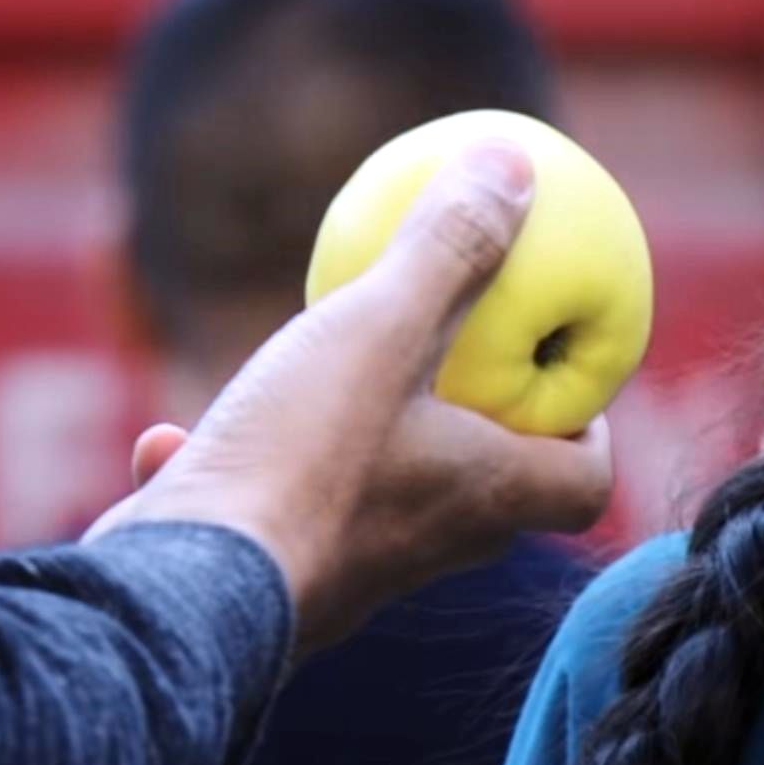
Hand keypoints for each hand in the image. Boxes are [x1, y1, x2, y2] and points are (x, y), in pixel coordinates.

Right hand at [86, 143, 614, 650]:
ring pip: (367, 499)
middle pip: (485, 492)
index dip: (589, 428)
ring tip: (313, 377)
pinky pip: (260, 520)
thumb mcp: (381, 328)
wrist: (179, 597)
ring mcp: (341, 574)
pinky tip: (175, 439)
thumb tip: (517, 167)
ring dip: (351, 443)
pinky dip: (236, 477)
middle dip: (476, 423)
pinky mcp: (261, 587)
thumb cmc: (298, 463)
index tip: (562, 365)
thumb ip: (452, 250)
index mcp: (482, 496)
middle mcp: (425, 548)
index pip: (583, 484)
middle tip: (449, 352)